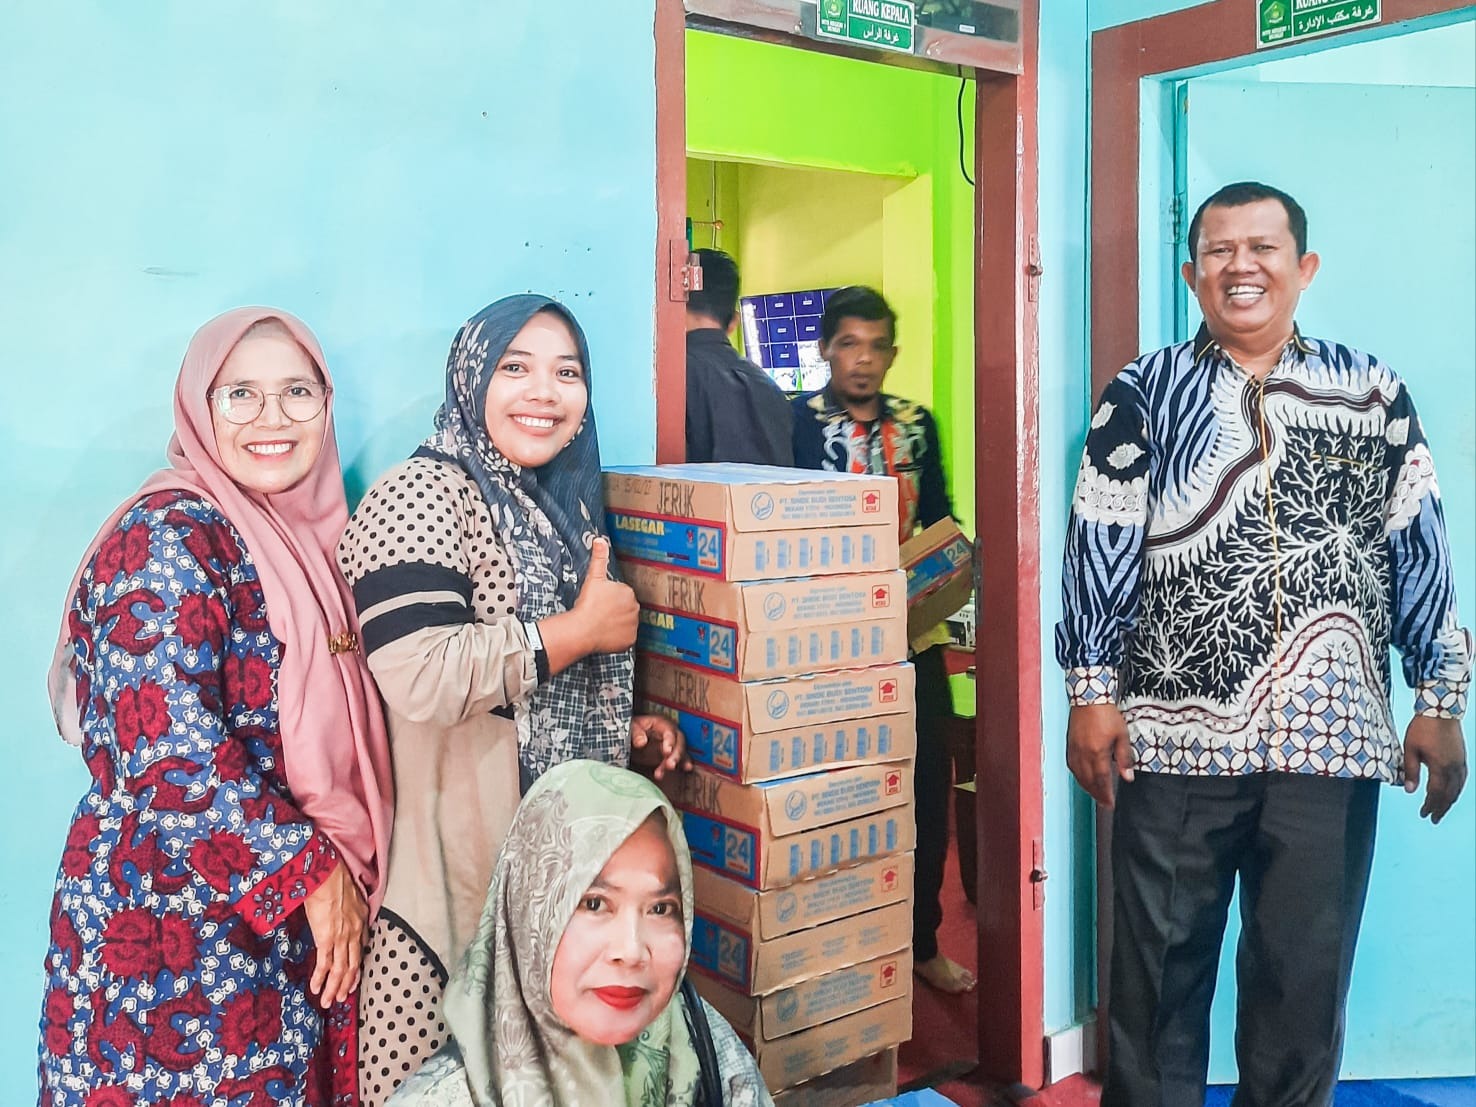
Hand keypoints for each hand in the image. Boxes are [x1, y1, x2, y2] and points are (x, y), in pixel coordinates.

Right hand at [302, 859, 366, 1007]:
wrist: (327, 875)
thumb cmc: (334, 878)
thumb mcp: (350, 893)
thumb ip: (350, 907)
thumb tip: (344, 910)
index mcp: (360, 920)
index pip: (361, 947)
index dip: (357, 963)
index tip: (353, 975)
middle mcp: (355, 932)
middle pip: (353, 964)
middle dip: (347, 983)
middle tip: (343, 997)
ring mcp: (342, 937)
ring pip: (340, 969)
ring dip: (335, 987)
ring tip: (330, 1001)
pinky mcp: (327, 939)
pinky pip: (325, 964)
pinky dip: (321, 979)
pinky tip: (317, 989)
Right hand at [572, 538, 638, 653]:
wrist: (583, 629)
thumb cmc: (588, 604)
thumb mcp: (594, 577)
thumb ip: (599, 557)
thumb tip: (599, 540)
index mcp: (628, 592)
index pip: (620, 594)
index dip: (609, 598)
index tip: (600, 601)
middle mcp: (635, 608)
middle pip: (624, 608)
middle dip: (614, 610)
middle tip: (600, 612)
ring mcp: (633, 625)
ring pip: (625, 622)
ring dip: (616, 623)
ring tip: (601, 622)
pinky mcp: (629, 640)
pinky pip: (625, 637)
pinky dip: (617, 637)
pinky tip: (606, 634)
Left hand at [631, 714, 689, 780]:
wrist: (629, 739)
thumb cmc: (632, 728)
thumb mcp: (631, 727)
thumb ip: (636, 733)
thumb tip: (642, 742)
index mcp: (660, 723)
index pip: (669, 731)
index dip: (670, 741)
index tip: (667, 751)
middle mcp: (668, 733)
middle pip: (679, 742)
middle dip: (676, 754)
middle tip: (670, 765)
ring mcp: (670, 745)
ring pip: (680, 752)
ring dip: (677, 762)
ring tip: (667, 770)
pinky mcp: (669, 755)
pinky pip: (678, 759)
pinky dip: (682, 764)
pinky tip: (686, 768)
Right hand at [1066, 703, 1134, 807]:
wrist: (1089, 698)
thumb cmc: (1106, 714)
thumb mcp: (1122, 736)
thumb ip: (1125, 758)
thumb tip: (1128, 777)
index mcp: (1097, 753)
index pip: (1102, 780)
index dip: (1106, 794)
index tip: (1110, 804)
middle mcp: (1083, 754)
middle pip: (1089, 781)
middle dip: (1097, 795)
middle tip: (1105, 804)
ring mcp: (1074, 750)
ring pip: (1079, 776)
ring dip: (1087, 788)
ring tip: (1096, 795)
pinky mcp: (1070, 745)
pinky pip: (1072, 767)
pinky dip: (1079, 777)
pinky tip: (1084, 779)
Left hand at [1402, 714, 1467, 823]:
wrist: (1440, 710)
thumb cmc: (1422, 728)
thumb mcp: (1410, 749)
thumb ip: (1410, 770)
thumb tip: (1409, 791)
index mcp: (1440, 767)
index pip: (1435, 793)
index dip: (1430, 805)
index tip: (1423, 814)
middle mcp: (1453, 767)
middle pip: (1449, 794)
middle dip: (1441, 807)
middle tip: (1433, 819)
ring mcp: (1460, 762)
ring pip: (1458, 788)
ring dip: (1450, 800)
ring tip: (1442, 809)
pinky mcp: (1462, 757)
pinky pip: (1462, 779)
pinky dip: (1457, 789)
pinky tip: (1453, 792)